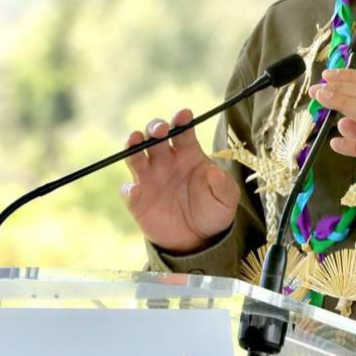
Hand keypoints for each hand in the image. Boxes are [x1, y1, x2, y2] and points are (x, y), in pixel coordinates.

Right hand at [120, 110, 240, 254]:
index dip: (182, 120)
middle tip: (160, 129)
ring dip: (133, 145)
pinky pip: (129, 191)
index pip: (183, 131)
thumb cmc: (213, 212)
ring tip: (135, 139)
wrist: (198, 240)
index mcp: (188, 153)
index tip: (184, 114)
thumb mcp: (226, 200)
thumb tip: (215, 172)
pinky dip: (130, 190)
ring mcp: (149, 178)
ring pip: (135, 156)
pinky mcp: (138, 200)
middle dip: (155, 128)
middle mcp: (165, 160)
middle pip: (155, 137)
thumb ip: (223, 185)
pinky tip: (136, 190)